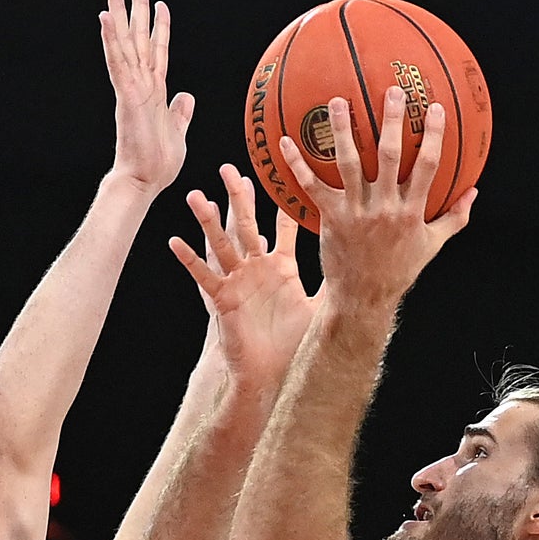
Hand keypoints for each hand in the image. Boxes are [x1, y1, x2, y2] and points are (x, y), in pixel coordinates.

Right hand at [101, 0, 195, 198]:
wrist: (144, 180)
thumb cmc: (158, 163)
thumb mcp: (178, 132)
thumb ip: (180, 113)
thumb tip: (186, 97)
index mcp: (155, 91)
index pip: (157, 51)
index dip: (159, 27)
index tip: (159, 4)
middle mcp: (142, 83)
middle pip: (137, 37)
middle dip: (135, 7)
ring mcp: (132, 87)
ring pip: (124, 42)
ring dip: (118, 12)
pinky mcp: (126, 95)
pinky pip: (118, 61)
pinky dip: (111, 39)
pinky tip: (105, 18)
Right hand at [170, 164, 316, 389]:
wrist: (272, 372)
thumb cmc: (295, 342)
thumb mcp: (319, 306)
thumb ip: (335, 281)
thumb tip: (363, 265)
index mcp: (281, 267)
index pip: (281, 227)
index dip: (281, 201)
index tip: (280, 173)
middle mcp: (257, 268)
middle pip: (246, 224)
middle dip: (237, 196)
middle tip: (229, 168)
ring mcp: (238, 281)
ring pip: (221, 243)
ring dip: (208, 220)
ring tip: (196, 195)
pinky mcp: (223, 298)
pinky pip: (204, 276)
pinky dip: (189, 259)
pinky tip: (175, 242)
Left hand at [280, 86, 477, 308]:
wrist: (363, 298)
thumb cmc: (398, 270)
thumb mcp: (431, 245)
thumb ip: (454, 217)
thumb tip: (474, 192)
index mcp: (411, 211)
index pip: (428, 166)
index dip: (433, 136)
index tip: (435, 108)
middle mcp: (384, 207)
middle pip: (389, 157)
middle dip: (392, 122)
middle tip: (391, 91)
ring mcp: (355, 212)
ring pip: (349, 164)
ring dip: (342, 131)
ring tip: (336, 101)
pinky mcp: (330, 218)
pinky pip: (311, 186)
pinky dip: (297, 164)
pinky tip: (285, 142)